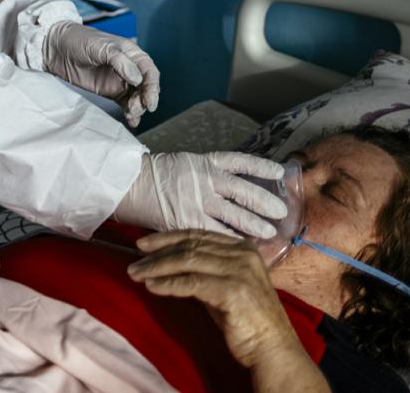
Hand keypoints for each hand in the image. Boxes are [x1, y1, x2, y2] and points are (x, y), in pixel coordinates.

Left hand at [43, 21, 159, 126]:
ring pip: (136, 97)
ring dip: (137, 107)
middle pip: (145, 87)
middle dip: (144, 99)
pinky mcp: (107, 92)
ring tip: (131, 113)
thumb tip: (137, 79)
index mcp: (130, 54)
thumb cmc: (79, 40)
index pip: (149, 72)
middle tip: (136, 107)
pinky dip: (129, 113)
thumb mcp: (101, 46)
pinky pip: (124, 104)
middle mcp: (128, 68)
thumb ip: (120, 61)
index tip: (149, 100)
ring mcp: (118, 81)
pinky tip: (131, 121)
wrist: (56, 48)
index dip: (153, 87)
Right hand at [112, 151, 285, 238]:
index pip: (240, 162)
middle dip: (264, 202)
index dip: (261, 167)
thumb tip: (236, 189)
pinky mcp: (186, 221)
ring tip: (269, 233)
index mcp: (204, 162)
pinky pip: (215, 233)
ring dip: (254, 224)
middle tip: (282, 212)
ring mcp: (196, 201)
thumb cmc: (155, 175)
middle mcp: (204, 179)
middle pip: (244, 191)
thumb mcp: (183, 165)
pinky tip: (244, 246)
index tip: (280, 172)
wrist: (127, 184)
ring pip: (234, 214)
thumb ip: (207, 176)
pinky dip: (230, 240)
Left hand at [128, 230, 327, 389]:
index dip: (168, 237)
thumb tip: (168, 260)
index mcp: (243, 248)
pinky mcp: (233, 290)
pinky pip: (191, 282)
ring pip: (188, 260)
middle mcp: (243, 254)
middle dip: (158, 253)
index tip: (144, 244)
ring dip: (157, 267)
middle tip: (134, 261)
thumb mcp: (225, 285)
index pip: (198, 235)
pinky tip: (152, 287)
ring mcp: (239, 270)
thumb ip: (205, 269)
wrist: (272, 348)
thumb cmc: (246, 320)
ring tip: (137, 273)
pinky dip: (168, 284)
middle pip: (190, 246)